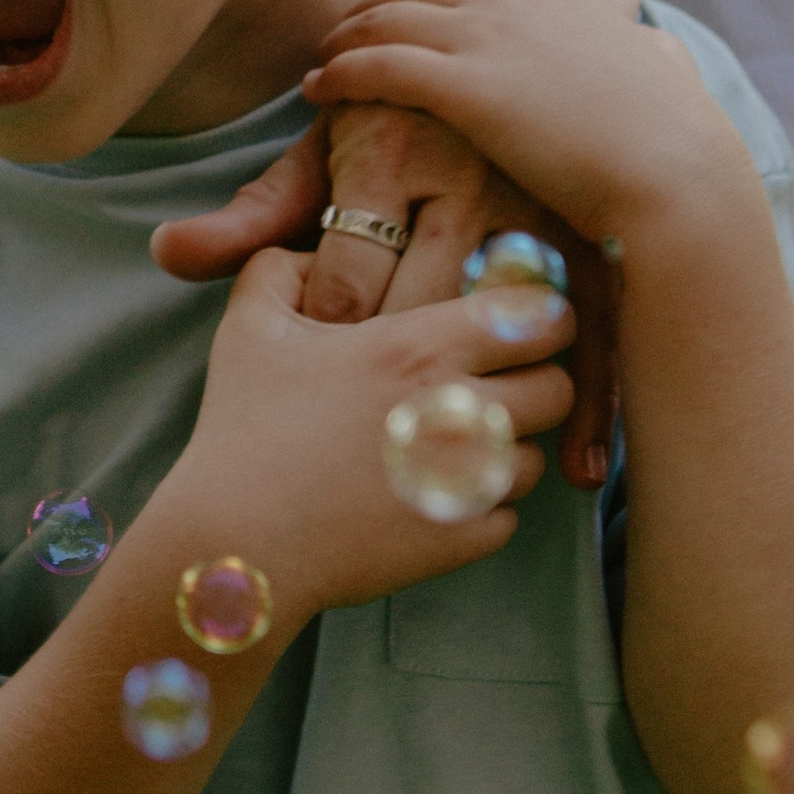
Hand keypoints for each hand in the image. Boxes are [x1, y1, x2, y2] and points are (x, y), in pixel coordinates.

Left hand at [151, 101, 616, 489]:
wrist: (489, 48)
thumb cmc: (387, 122)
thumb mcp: (317, 157)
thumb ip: (250, 216)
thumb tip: (167, 253)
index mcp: (387, 154)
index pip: (348, 282)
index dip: (326, 347)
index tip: (319, 383)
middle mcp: (465, 178)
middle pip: (428, 313)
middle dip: (400, 390)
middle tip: (381, 449)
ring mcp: (535, 205)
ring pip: (510, 328)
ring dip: (499, 409)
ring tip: (473, 477)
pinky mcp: (589, 230)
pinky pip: (593, 329)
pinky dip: (590, 402)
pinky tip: (577, 472)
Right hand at [169, 245, 575, 622]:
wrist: (236, 539)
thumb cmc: (245, 429)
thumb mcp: (251, 326)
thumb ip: (282, 267)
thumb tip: (312, 253)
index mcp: (420, 348)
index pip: (538, 317)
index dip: (540, 318)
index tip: (518, 326)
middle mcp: (460, 409)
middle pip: (557, 388)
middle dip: (535, 384)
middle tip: (495, 388)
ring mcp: (466, 481)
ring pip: (535, 457)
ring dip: (505, 452)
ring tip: (453, 449)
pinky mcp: (460, 540)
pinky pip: (505, 518)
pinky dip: (477, 510)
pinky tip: (429, 498)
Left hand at [302, 0, 724, 258]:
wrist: (673, 174)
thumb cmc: (675, 139)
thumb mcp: (663, 69)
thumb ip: (648, 49)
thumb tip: (657, 50)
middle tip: (345, 28)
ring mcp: (487, 35)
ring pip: (386, 17)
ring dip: (345, 35)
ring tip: (324, 58)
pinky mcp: (463, 86)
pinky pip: (377, 66)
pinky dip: (339, 73)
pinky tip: (319, 91)